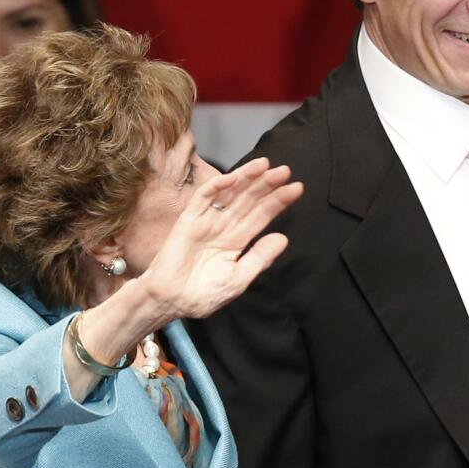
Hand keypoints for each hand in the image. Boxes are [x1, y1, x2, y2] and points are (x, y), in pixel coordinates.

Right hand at [139, 157, 302, 319]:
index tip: (297, 188)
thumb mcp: (238, 278)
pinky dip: (216, 187)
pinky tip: (232, 178)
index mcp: (238, 239)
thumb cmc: (204, 294)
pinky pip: (202, 199)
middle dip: (266, 184)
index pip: (262, 215)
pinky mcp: (188, 221)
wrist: (172, 302)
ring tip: (264, 165)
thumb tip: (283, 239)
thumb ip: (260, 258)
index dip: (278, 201)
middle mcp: (225, 226)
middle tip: (285, 171)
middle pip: (249, 200)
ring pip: (229, 194)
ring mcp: (207, 221)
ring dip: (245, 178)